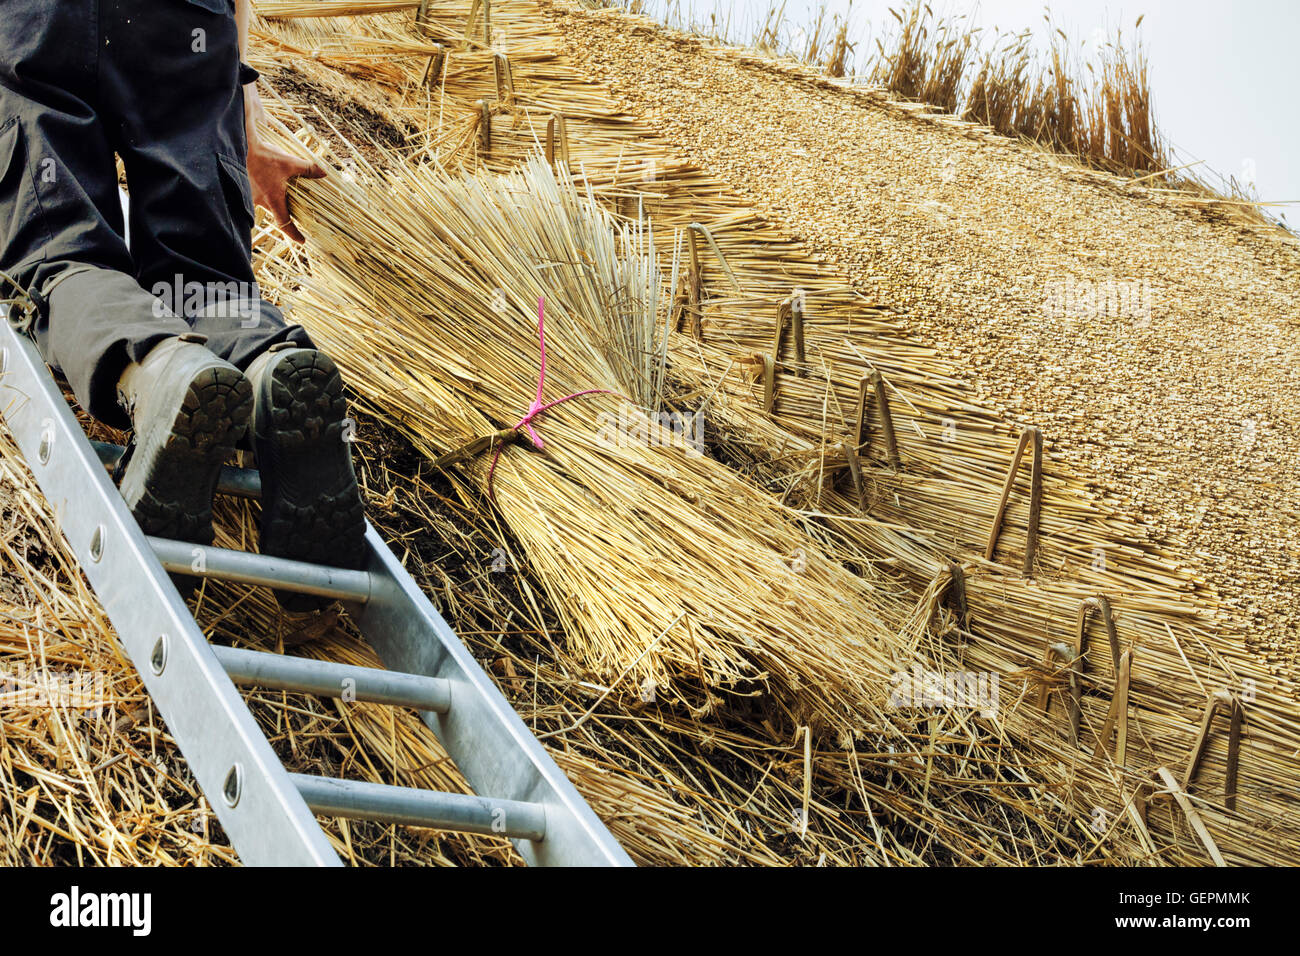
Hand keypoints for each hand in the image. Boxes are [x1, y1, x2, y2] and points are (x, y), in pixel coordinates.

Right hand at [243, 85, 324, 242]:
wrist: (239, 145)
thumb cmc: (264, 156)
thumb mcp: (290, 162)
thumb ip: (308, 169)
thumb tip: (324, 174)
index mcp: (273, 200)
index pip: (284, 225)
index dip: (294, 234)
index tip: (302, 241)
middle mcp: (259, 202)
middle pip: (275, 212)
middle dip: (285, 212)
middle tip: (295, 209)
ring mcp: (248, 195)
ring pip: (264, 203)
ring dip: (272, 199)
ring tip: (279, 189)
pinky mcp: (242, 186)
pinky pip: (254, 194)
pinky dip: (262, 191)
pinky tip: (265, 180)